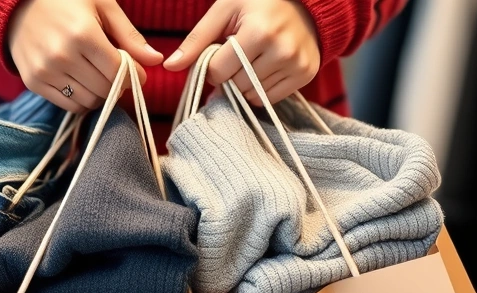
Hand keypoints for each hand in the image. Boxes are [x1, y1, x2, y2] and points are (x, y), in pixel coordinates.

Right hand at [7, 0, 163, 111]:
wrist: (17, 6)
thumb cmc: (66, 1)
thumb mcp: (102, 7)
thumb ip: (129, 35)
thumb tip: (156, 60)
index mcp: (82, 34)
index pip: (119, 71)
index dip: (134, 76)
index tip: (136, 71)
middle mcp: (62, 56)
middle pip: (106, 89)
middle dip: (117, 84)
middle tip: (115, 71)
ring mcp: (46, 71)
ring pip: (89, 102)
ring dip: (100, 94)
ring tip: (97, 75)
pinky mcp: (34, 83)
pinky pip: (70, 106)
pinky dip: (82, 100)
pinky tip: (82, 82)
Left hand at [163, 0, 319, 105]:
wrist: (304, 3)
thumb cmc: (257, 3)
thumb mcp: (224, 11)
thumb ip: (196, 40)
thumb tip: (169, 66)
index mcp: (259, 31)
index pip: (219, 72)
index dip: (214, 66)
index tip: (221, 52)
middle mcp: (281, 50)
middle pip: (236, 86)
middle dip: (230, 75)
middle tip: (238, 56)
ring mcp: (297, 63)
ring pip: (252, 95)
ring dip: (245, 84)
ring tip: (253, 60)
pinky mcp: (306, 74)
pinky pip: (270, 99)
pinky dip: (261, 90)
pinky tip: (264, 69)